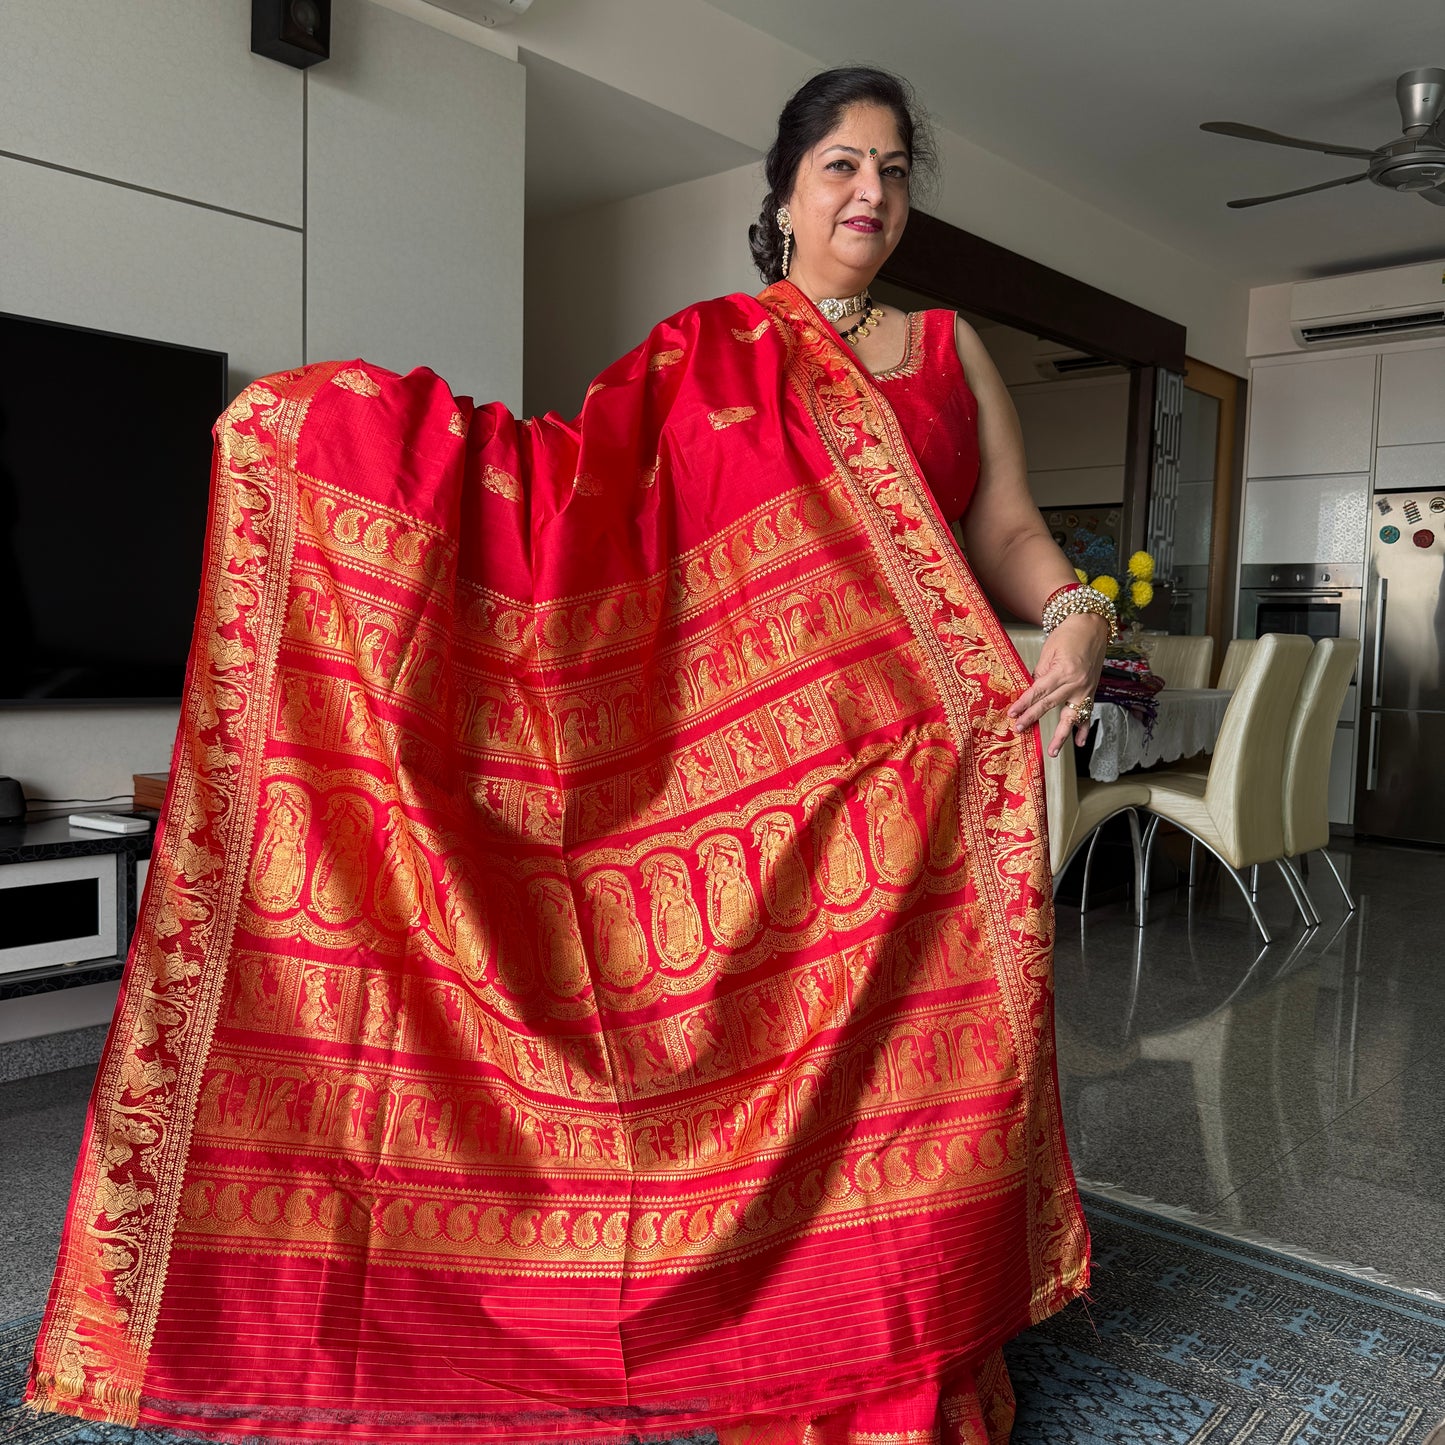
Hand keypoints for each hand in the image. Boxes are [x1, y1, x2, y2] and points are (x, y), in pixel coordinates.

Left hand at [1006, 614, 1108, 757]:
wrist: (1092, 626)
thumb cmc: (1068, 634)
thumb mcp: (1049, 651)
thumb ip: (1041, 673)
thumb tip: (1032, 691)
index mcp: (1063, 671)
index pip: (1038, 691)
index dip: (1024, 703)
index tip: (1013, 713)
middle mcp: (1076, 683)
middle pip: (1050, 705)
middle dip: (1033, 718)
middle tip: (1020, 729)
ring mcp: (1086, 689)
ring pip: (1072, 717)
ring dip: (1062, 735)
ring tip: (1053, 751)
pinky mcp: (1092, 691)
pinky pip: (1088, 713)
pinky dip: (1084, 728)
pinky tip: (1080, 742)